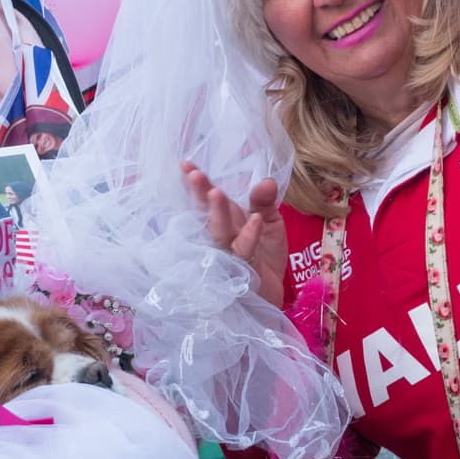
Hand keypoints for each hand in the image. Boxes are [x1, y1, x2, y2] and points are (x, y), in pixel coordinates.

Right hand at [182, 161, 287, 308]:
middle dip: (199, 194)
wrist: (273, 294)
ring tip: (216, 193)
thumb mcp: (269, 223)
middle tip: (194, 175)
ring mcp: (227, 255)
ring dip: (217, 214)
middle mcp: (220, 236)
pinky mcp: (241, 271)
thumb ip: (264, 202)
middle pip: (205, 214)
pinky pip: (243, 251)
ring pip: (218, 233)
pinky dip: (250, 236)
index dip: (196, 183)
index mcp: (224, 220)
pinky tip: (256, 220)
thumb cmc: (265, 257)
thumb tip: (266, 181)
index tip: (186, 164)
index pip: (206, 199)